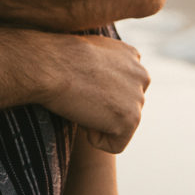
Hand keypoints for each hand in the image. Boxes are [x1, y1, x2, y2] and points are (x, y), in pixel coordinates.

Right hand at [42, 34, 149, 153]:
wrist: (51, 66)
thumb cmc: (59, 58)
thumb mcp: (89, 50)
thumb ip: (106, 65)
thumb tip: (103, 81)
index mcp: (132, 57)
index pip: (121, 88)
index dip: (97, 92)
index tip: (81, 83)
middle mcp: (142, 76)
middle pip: (122, 109)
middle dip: (101, 109)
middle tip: (79, 95)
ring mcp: (138, 98)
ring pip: (119, 127)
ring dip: (97, 122)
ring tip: (81, 104)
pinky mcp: (131, 119)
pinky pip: (115, 145)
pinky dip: (95, 139)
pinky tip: (84, 117)